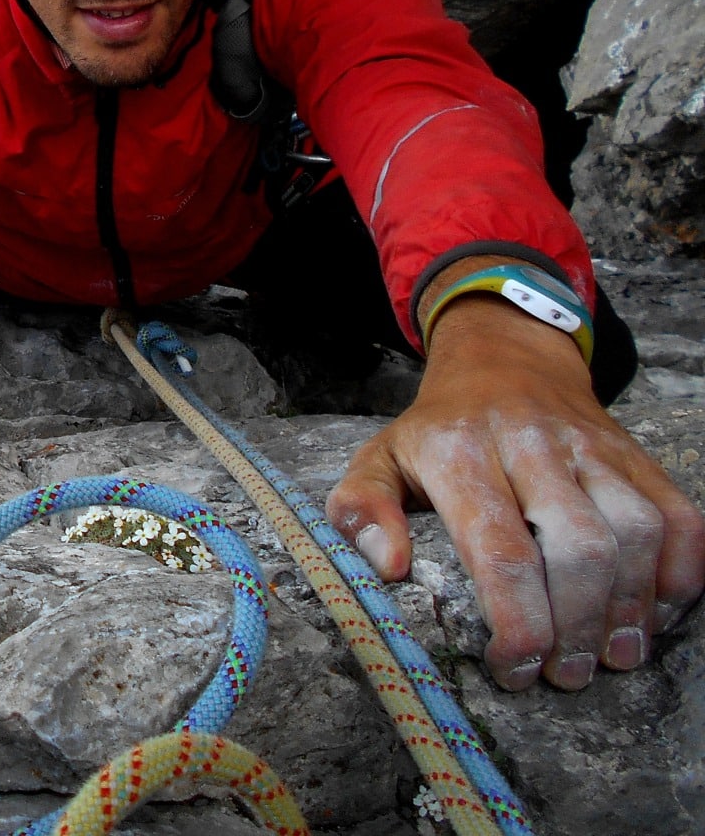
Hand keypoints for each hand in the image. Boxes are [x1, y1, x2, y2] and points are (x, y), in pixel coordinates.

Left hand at [327, 294, 704, 690]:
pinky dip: (681, 573)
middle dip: (577, 626)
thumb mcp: (379, 458)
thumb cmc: (437, 430)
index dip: (516, 622)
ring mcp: (591, 446)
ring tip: (612, 656)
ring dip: (632, 607)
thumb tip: (388, 568)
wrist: (503, 358)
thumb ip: (361, 508)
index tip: (513, 668)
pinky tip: (655, 613)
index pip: (499, 548)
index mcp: (459, 450)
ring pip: (635, 531)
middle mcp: (531, 443)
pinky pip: (680, 515)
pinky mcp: (635, 454)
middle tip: (564, 674)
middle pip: (578, 547)